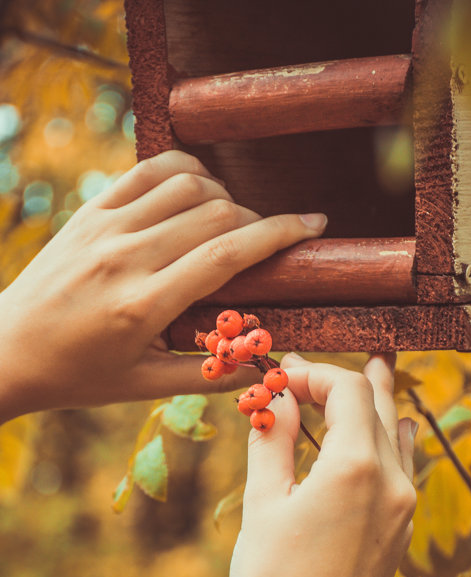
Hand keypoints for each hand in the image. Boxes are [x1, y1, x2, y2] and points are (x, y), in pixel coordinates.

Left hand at [0, 151, 326, 422]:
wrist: (7, 350)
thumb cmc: (78, 375)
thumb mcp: (143, 387)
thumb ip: (206, 374)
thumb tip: (260, 363)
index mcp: (145, 304)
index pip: (229, 252)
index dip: (280, 232)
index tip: (313, 224)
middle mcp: (127, 256)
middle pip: (216, 212)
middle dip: (256, 220)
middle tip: (264, 242)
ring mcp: (105, 227)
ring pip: (187, 184)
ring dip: (223, 195)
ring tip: (230, 221)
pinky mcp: (89, 211)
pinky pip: (148, 170)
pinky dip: (184, 172)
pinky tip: (197, 190)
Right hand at [230, 353, 416, 576]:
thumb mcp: (263, 504)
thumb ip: (274, 441)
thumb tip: (278, 398)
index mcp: (354, 469)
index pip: (348, 391)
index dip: (314, 374)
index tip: (281, 377)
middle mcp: (391, 482)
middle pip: (379, 406)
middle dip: (346, 380)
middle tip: (320, 365)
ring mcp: (402, 508)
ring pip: (396, 436)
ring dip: (379, 403)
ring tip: (376, 372)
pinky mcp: (400, 531)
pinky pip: (405, 468)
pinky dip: (394, 440)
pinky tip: (396, 430)